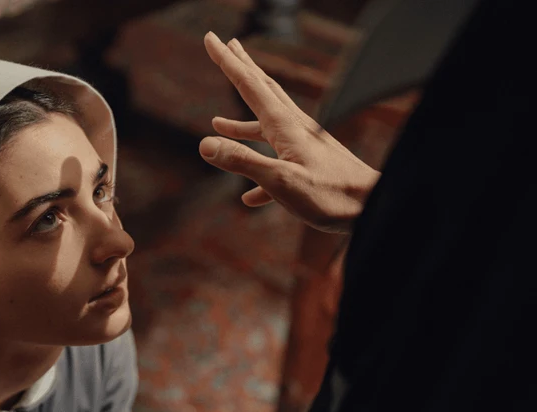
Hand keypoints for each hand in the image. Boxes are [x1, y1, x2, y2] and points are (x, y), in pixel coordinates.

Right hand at [199, 32, 379, 233]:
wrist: (372, 207)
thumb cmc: (331, 195)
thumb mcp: (281, 180)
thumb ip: (242, 161)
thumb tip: (205, 143)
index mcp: (284, 126)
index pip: (249, 84)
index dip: (227, 61)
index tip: (211, 38)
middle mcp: (294, 128)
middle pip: (262, 90)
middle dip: (242, 68)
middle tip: (227, 45)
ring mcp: (303, 146)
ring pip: (266, 125)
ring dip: (242, 121)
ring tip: (219, 121)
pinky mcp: (310, 166)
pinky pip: (277, 163)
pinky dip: (259, 170)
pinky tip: (249, 196)